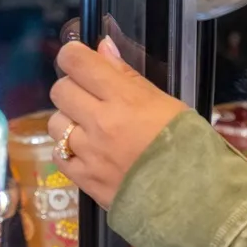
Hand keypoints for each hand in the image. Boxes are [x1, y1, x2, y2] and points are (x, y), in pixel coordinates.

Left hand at [47, 38, 189, 208]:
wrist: (192, 199)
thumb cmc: (187, 144)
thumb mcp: (164, 102)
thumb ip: (128, 75)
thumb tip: (102, 48)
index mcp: (123, 98)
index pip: (77, 63)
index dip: (72, 55)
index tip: (77, 58)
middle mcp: (100, 122)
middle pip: (60, 90)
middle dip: (71, 87)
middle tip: (89, 95)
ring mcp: (89, 153)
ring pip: (54, 123)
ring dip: (68, 120)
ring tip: (88, 127)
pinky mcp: (84, 180)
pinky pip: (59, 155)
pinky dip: (68, 150)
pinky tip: (86, 151)